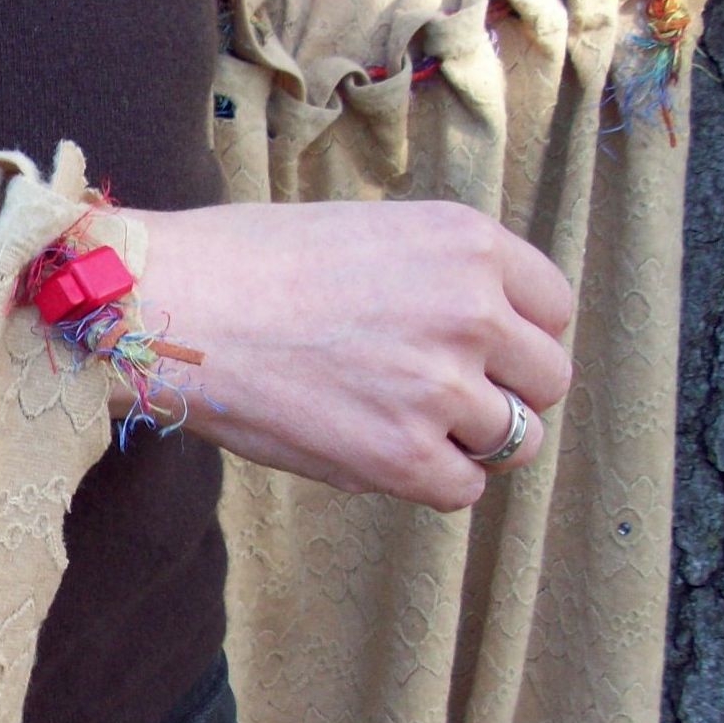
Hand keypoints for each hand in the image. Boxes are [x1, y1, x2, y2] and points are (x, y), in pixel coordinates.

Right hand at [118, 200, 574, 511]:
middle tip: (435, 398)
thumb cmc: (240, 263)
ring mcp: (441, 386)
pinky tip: (374, 453)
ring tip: (398, 427)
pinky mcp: (403, 455)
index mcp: (467, 243)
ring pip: (514, 440)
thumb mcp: (366, 232)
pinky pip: (462, 490)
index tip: (476, 353)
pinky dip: (429, 482)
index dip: (514, 337)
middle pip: (546, 379)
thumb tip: (473, 338)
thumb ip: (433, 278)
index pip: (553, 307)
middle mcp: (471, 310)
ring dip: (466, 441)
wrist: (170, 307)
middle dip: (501, 393)